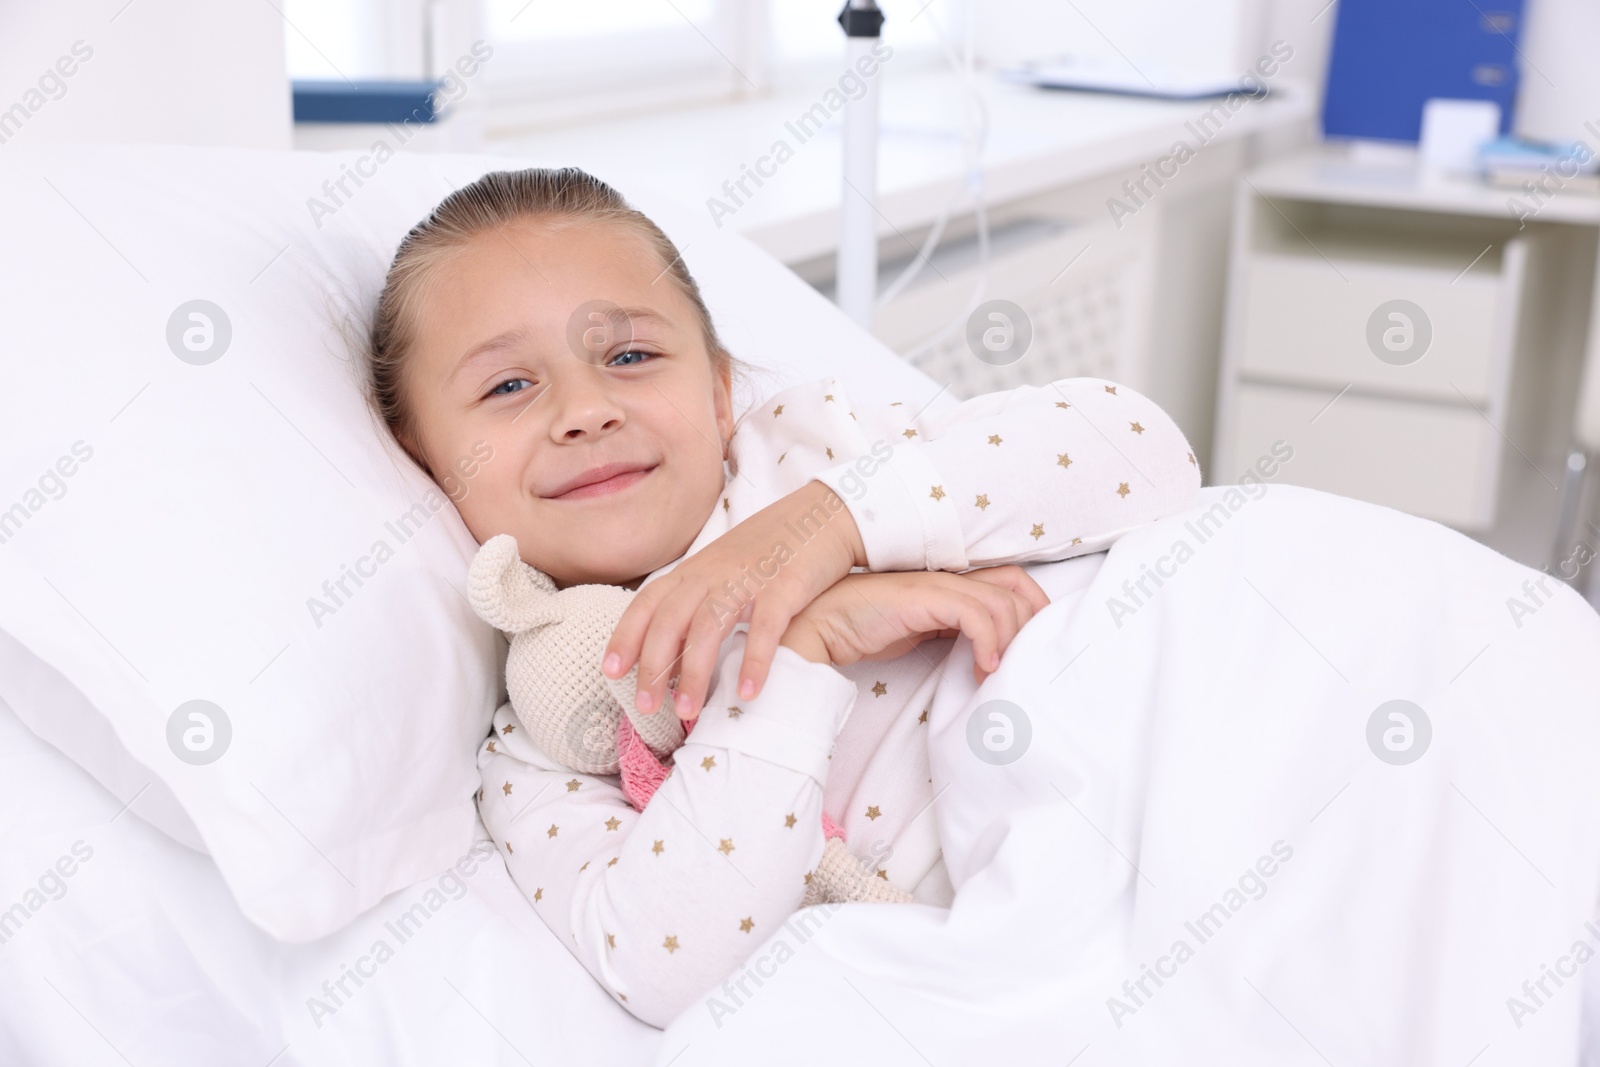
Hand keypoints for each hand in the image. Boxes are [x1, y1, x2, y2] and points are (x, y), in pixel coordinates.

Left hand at [602, 480, 867, 719]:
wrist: (827, 514)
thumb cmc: (774, 548)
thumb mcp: (726, 566)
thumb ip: (700, 598)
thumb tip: (677, 649)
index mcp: (696, 568)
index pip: (648, 601)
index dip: (626, 635)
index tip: (611, 672)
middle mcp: (714, 571)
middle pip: (671, 619)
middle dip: (653, 665)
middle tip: (645, 707)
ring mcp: (748, 576)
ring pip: (709, 626)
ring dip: (694, 672)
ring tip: (687, 712)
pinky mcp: (785, 585)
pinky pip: (765, 627)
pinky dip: (754, 661)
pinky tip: (748, 693)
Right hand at [778, 566, 1050, 685]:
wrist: (820, 625)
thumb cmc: (864, 630)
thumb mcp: (921, 632)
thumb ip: (952, 633)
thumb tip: (987, 656)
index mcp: (950, 582)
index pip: (1011, 581)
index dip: (1033, 609)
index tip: (1033, 648)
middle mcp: (948, 577)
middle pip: (1015, 587)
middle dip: (1029, 627)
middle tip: (1020, 665)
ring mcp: (936, 584)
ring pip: (1001, 602)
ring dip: (1009, 642)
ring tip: (994, 674)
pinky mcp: (923, 598)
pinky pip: (975, 615)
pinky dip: (988, 643)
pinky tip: (981, 669)